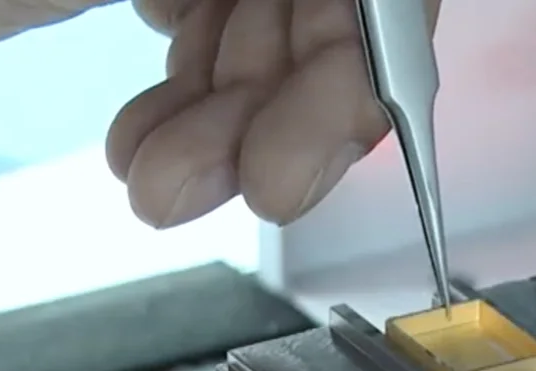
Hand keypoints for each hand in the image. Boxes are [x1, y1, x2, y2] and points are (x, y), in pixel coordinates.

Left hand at [0, 0, 440, 226]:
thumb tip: (384, 12)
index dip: (362, 58)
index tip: (311, 148)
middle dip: (291, 100)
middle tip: (238, 188)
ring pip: (281, 18)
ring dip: (237, 119)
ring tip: (160, 182)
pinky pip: (221, 26)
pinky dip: (200, 98)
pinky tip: (151, 134)